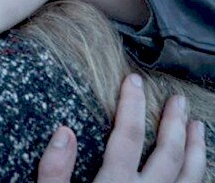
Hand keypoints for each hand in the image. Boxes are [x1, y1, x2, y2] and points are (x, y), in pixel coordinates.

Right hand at [36, 74, 205, 182]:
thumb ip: (54, 172)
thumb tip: (64, 131)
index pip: (128, 136)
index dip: (132, 104)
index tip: (134, 79)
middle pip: (168, 154)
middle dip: (174, 123)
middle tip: (178, 100)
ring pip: (189, 178)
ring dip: (196, 150)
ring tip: (199, 127)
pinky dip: (198, 177)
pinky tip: (197, 166)